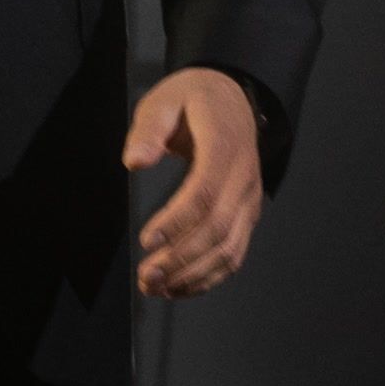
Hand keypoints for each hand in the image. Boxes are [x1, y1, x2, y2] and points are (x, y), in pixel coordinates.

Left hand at [124, 67, 264, 298]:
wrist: (232, 99)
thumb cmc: (194, 99)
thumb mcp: (164, 98)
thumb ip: (148, 128)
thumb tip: (134, 162)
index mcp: (225, 145)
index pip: (206, 191)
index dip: (178, 220)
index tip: (147, 239)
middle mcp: (244, 177)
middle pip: (218, 228)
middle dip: (182, 258)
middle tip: (146, 275)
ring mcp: (249, 200)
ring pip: (229, 249)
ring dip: (193, 275)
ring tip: (157, 287)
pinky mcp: (247, 215)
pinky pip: (234, 253)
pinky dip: (209, 277)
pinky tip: (179, 287)